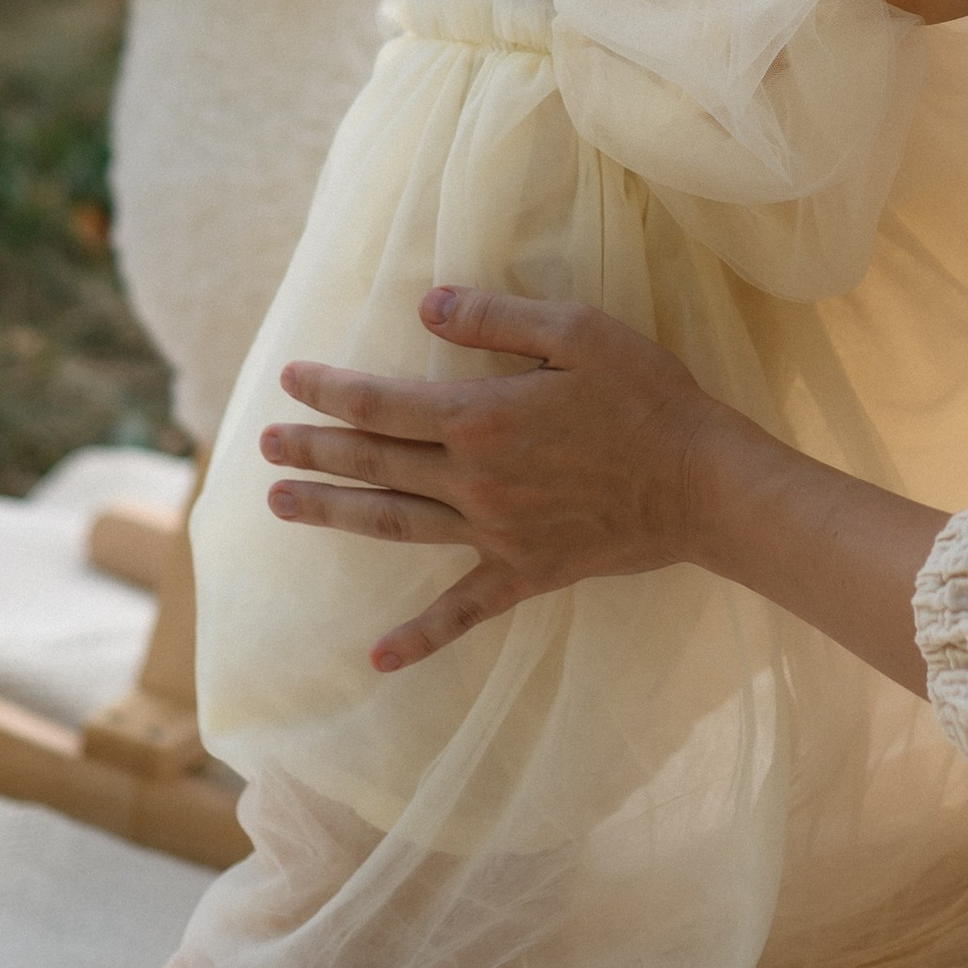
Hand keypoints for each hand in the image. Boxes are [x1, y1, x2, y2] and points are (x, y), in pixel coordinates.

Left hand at [259, 287, 739, 671]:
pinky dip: (418, 638)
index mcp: (481, 419)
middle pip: (375, 465)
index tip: (291, 378)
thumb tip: (425, 308)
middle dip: (314, 451)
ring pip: (395, 524)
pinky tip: (378, 659)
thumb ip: (495, 319)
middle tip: (264, 445)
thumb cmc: (647, 397)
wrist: (703, 486)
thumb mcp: (579, 331)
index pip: (382, 404)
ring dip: (335, 513)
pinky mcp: (524, 573)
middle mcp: (474, 482)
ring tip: (284, 505)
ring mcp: (494, 534)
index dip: (331, 391)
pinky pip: (461, 611)